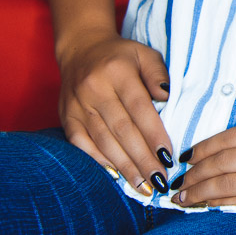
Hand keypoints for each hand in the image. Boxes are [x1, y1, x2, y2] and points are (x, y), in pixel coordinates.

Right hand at [56, 28, 174, 195]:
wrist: (81, 50)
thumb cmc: (120, 56)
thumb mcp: (144, 54)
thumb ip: (157, 74)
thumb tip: (167, 97)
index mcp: (117, 71)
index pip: (139, 107)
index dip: (153, 134)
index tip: (168, 156)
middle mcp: (94, 89)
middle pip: (121, 129)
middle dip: (142, 158)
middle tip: (159, 179)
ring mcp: (78, 105)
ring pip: (103, 141)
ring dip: (124, 166)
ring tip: (142, 185)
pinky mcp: (67, 117)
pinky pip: (82, 144)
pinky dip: (99, 161)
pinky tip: (116, 176)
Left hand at [173, 102, 235, 228]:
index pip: (231, 137)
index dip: (206, 146)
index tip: (190, 154)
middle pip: (223, 162)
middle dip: (196, 171)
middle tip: (180, 179)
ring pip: (226, 186)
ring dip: (200, 191)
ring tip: (184, 196)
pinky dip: (220, 205)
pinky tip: (207, 207)